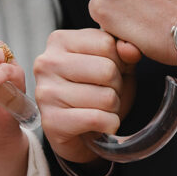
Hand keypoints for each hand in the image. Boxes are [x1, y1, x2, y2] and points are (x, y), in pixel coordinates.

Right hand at [33, 29, 140, 163]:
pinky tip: (101, 125)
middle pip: (107, 69)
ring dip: (114, 108)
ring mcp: (45, 93)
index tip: (109, 73)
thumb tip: (131, 49)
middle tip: (106, 94)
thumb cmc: (96, 92)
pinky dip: (110, 124)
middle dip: (117, 87)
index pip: (106, 43)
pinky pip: (97, 119)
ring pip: (105, 97)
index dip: (120, 62)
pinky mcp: (51, 122)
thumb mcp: (116, 65)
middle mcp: (46, 63)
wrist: (81, 135)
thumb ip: (124, 51)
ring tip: (101, 109)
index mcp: (59, 40)